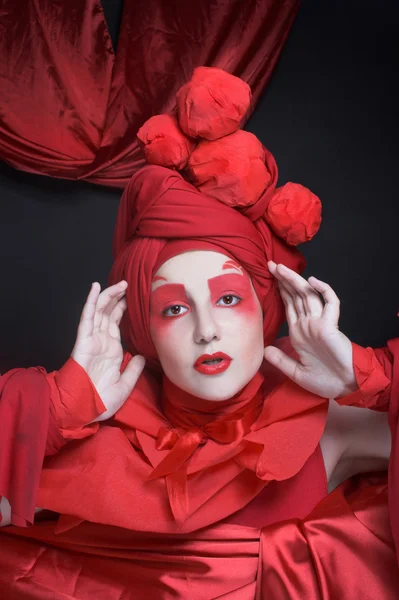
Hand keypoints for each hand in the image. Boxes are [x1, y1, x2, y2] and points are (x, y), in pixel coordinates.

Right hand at [71, 281, 144, 421]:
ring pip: (100, 311)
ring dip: (109, 295)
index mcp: (110, 351)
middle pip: (109, 313)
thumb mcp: (124, 386)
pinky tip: (95, 287)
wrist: (83, 410)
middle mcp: (102, 342)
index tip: (131, 298)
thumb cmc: (101, 402)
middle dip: (118, 298)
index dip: (122, 310)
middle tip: (128, 284)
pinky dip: (91, 301)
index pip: (116, 325)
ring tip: (120, 283)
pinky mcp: (84, 340)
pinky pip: (87, 317)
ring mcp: (92, 339)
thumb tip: (142, 357)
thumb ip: (133, 370)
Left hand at [264, 262, 356, 398]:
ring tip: (281, 268)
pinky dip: (323, 290)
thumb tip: (264, 350)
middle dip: (284, 280)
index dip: (281, 291)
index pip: (289, 305)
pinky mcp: (331, 325)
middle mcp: (308, 324)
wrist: (345, 387)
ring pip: (308, 295)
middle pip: (296, 296)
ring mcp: (320, 323)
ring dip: (295, 280)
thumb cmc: (324, 381)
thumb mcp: (296, 372)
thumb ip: (281, 360)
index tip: (271, 277)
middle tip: (271, 264)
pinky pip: (330, 303)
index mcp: (299, 333)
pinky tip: (312, 280)